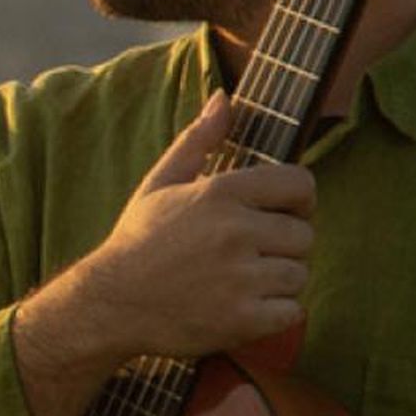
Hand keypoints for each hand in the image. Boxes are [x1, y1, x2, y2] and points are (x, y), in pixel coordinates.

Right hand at [11, 90, 314, 415]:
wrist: (111, 304)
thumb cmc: (139, 239)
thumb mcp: (161, 181)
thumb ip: (198, 139)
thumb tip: (224, 96)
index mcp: (221, 192)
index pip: (300, 184)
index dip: (298, 199)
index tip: (281, 212)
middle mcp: (236, 231)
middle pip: (304, 235)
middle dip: (284, 245)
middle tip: (251, 253)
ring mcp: (241, 277)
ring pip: (299, 274)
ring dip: (278, 281)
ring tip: (243, 281)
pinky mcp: (243, 319)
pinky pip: (292, 311)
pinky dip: (275, 314)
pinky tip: (244, 306)